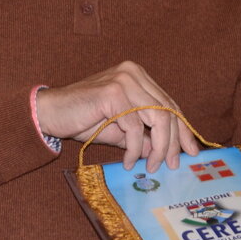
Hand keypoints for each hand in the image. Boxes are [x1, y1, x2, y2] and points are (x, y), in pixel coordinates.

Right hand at [36, 61, 200, 171]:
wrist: (50, 113)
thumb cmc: (83, 119)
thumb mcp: (120, 130)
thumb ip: (144, 136)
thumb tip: (166, 152)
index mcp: (138, 76)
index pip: (169, 103)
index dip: (182, 129)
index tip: (191, 152)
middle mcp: (133, 73)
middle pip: (167, 110)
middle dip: (174, 141)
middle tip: (174, 164)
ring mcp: (124, 80)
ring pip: (157, 118)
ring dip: (158, 147)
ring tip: (152, 166)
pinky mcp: (113, 93)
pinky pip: (135, 126)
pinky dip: (135, 148)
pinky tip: (128, 161)